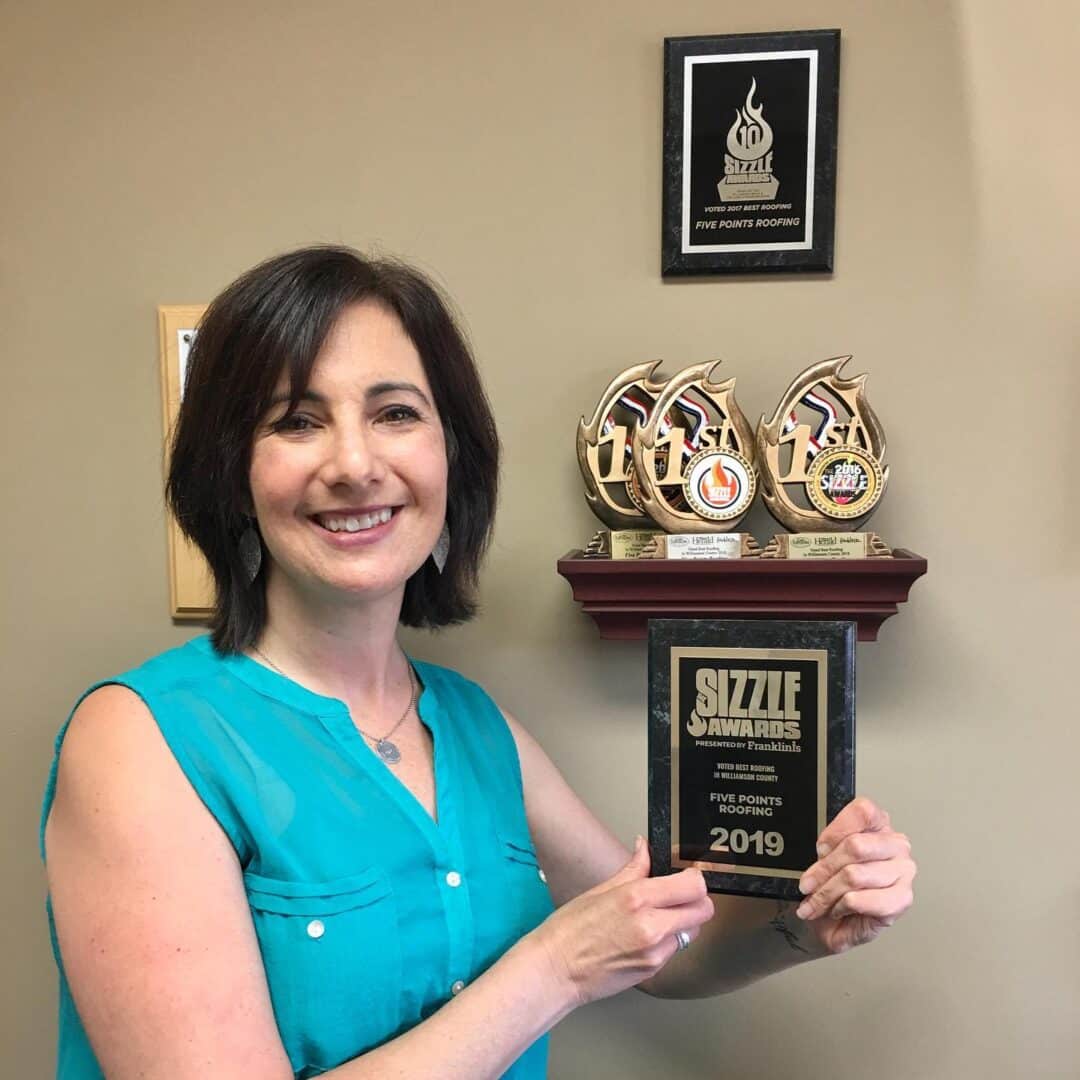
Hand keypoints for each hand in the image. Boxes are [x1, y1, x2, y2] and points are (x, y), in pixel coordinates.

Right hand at [532, 836, 714, 1006]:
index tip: (686, 875)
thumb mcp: (600, 889)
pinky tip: (643, 937)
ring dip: (682, 922)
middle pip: (704, 910)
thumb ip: (633, 868)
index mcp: (637, 898)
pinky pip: (674, 950)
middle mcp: (652, 926)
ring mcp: (655, 952)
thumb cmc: (569, 929)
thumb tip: (645, 847)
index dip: (694, 878)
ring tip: (657, 917)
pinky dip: (667, 941)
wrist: (556, 970)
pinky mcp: (653, 971)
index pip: (693, 885)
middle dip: (696, 900)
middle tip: (680, 895)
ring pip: (692, 931)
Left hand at [794, 797, 915, 954]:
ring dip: (827, 893)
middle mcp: (895, 845)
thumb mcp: (825, 858)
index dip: (835, 831)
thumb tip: (820, 853)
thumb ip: (826, 848)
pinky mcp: (901, 900)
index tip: (819, 849)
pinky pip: (861, 900)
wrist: (836, 924)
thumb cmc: (834, 886)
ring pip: (854, 875)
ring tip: (817, 902)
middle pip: (855, 846)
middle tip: (807, 884)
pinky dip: (840, 906)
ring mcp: (903, 872)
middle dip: (824, 869)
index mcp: (879, 824)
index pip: (863, 812)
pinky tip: (837, 910)